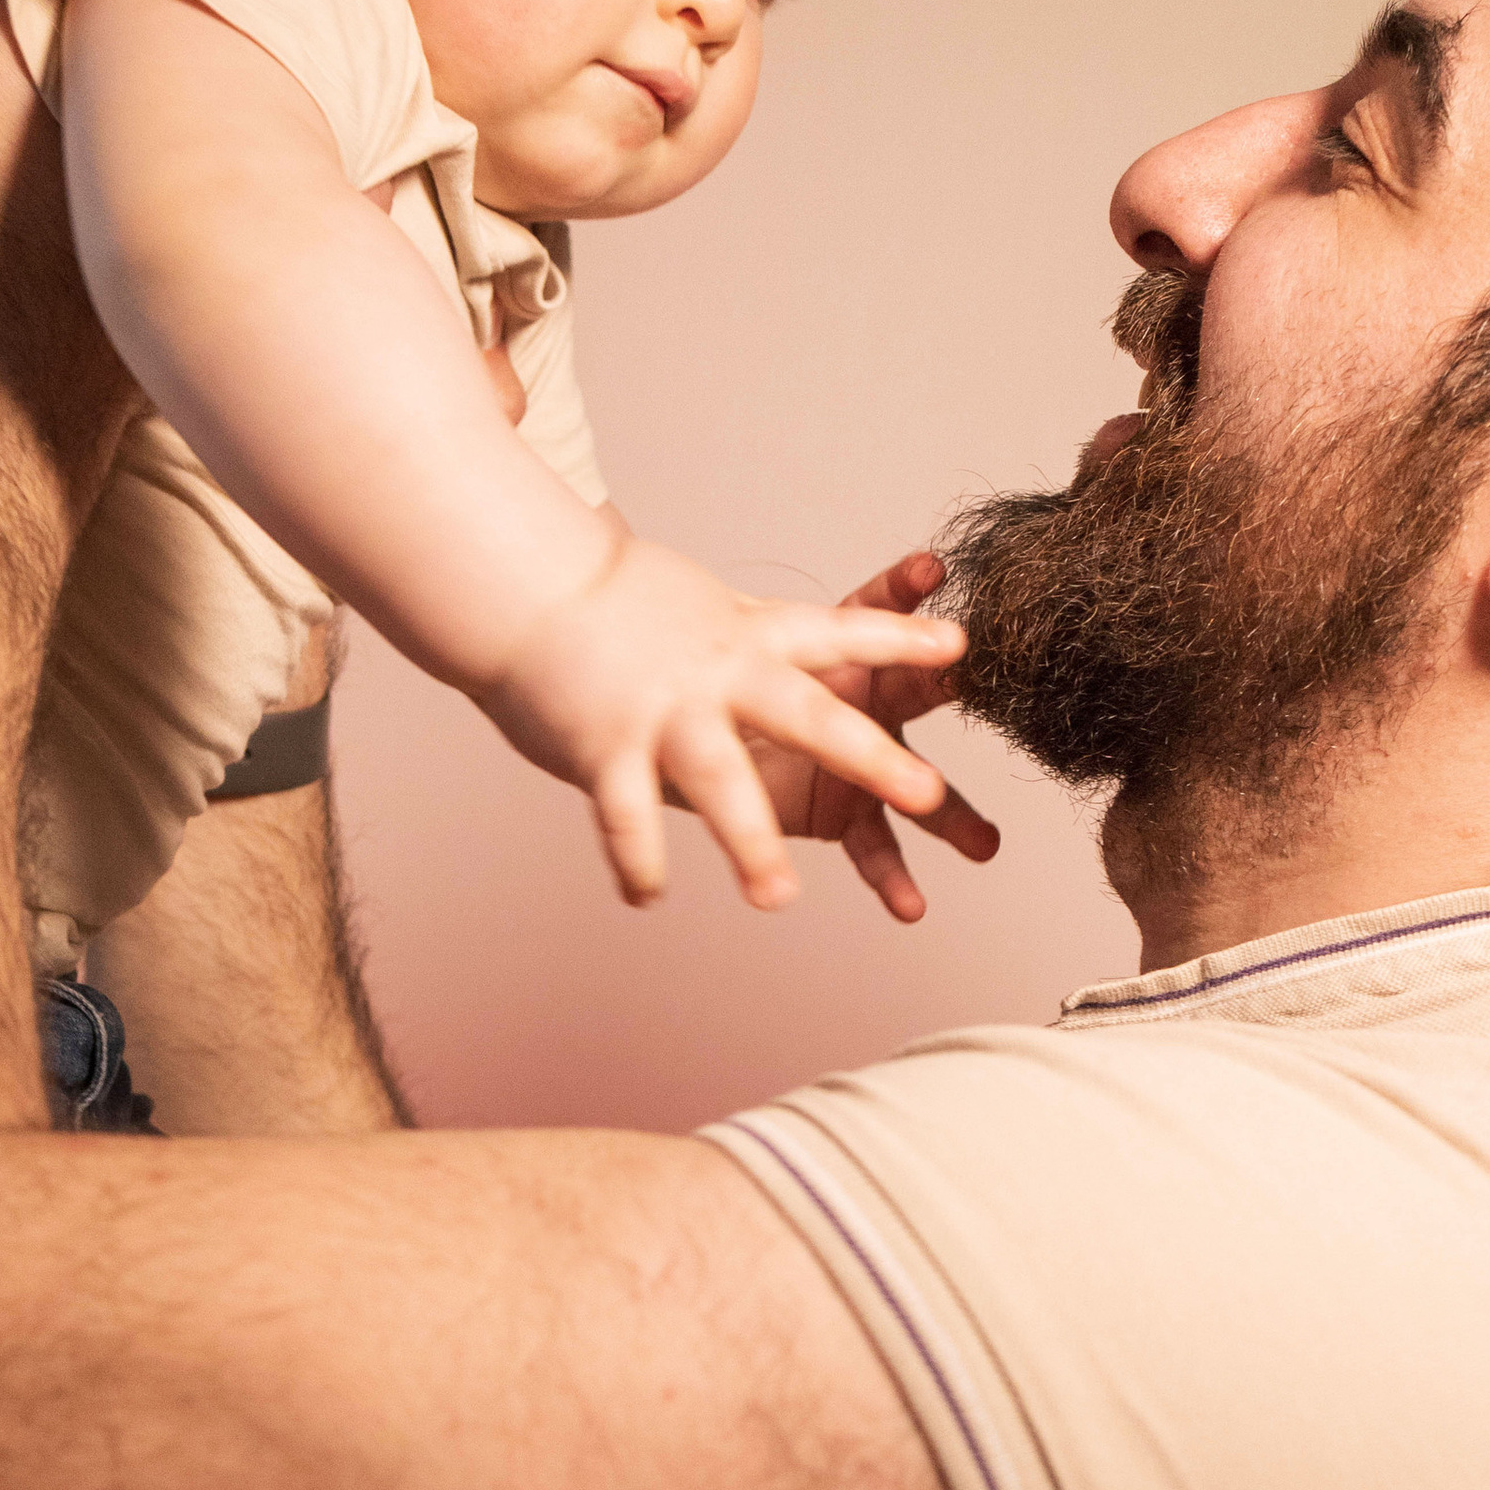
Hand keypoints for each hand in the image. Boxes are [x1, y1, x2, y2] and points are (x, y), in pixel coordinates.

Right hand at [478, 527, 972, 910]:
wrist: (527, 589)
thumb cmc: (624, 607)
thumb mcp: (713, 612)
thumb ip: (774, 638)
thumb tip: (844, 630)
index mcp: (753, 638)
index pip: (842, 635)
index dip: (903, 643)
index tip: (962, 650)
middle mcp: (718, 674)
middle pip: (806, 714)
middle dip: (869, 757)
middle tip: (929, 794)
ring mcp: (663, 711)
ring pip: (717, 779)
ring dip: (748, 841)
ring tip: (777, 900)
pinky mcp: (605, 747)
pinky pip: (625, 814)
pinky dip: (637, 859)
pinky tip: (649, 898)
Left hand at [750, 549, 997, 921]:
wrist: (687, 748)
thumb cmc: (715, 692)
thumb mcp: (727, 659)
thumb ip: (743, 632)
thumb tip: (758, 605)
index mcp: (840, 651)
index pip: (874, 612)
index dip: (901, 590)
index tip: (926, 569)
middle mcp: (868, 702)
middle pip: (915, 691)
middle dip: (949, 687)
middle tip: (980, 684)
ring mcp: (866, 762)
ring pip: (915, 786)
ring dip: (952, 815)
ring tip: (984, 845)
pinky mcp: (849, 815)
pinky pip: (874, 849)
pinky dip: (892, 880)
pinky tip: (911, 907)